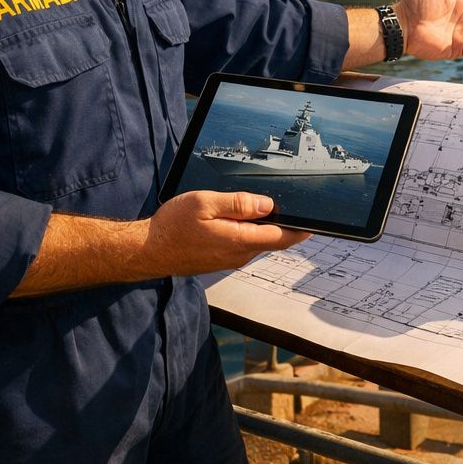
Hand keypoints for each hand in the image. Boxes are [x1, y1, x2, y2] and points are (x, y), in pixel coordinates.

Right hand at [146, 190, 308, 274]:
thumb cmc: (172, 226)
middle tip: (288, 204)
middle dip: (282, 224)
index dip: (300, 230)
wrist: (147, 250)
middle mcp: (238, 255)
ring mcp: (228, 259)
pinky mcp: (219, 260)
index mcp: (239, 240)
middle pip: (271, 239)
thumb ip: (238, 203)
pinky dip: (247, 232)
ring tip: (260, 207)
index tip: (315, 223)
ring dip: (262, 227)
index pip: (281, 237)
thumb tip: (267, 205)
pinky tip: (238, 218)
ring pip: (256, 241)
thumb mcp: (205, 203)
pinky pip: (242, 245)